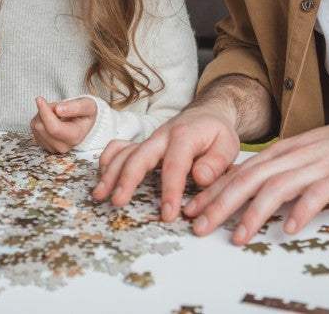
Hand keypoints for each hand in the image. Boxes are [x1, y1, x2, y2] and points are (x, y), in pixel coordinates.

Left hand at [30, 96, 96, 153]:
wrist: (84, 123)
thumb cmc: (86, 113)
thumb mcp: (88, 106)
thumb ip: (76, 107)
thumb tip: (58, 110)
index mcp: (75, 137)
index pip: (54, 128)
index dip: (44, 113)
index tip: (40, 99)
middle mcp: (63, 146)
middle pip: (41, 127)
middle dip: (45, 111)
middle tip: (57, 106)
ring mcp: (52, 148)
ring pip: (35, 127)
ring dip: (41, 115)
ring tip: (56, 113)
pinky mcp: (44, 145)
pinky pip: (34, 129)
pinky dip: (39, 120)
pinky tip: (50, 119)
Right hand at [92, 103, 239, 221]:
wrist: (206, 114)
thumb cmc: (216, 133)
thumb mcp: (228, 144)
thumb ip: (216, 162)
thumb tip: (199, 178)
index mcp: (185, 136)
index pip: (174, 165)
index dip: (170, 190)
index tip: (168, 214)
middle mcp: (161, 136)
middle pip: (139, 156)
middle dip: (127, 179)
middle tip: (118, 201)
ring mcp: (149, 140)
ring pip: (125, 153)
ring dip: (110, 173)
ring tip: (100, 195)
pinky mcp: (142, 144)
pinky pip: (119, 148)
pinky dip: (108, 161)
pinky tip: (101, 179)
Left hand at [183, 116, 328, 242]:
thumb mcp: (302, 155)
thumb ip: (278, 170)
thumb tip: (250, 191)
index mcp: (280, 152)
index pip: (239, 172)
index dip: (213, 191)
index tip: (192, 208)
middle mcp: (291, 158)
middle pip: (248, 180)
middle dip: (220, 204)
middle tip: (199, 226)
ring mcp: (314, 167)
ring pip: (275, 189)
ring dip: (253, 214)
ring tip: (237, 236)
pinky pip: (316, 195)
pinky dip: (301, 212)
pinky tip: (290, 229)